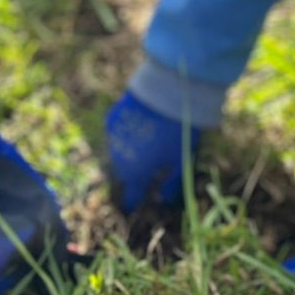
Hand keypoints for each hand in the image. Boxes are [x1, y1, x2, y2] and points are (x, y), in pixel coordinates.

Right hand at [105, 89, 202, 209]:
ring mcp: (113, 138)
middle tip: (147, 170)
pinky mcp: (112, 118)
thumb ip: (170, 185)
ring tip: (146, 147)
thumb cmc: (179, 132)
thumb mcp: (181, 162)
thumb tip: (162, 200)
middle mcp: (118, 159)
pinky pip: (116, 134)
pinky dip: (125, 135)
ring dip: (128, 155)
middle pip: (123, 175)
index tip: (138, 202)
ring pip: (118, 154)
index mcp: (135, 174)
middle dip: (133, 176)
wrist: (169, 93)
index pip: (130, 197)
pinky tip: (139, 128)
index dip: (135, 201)